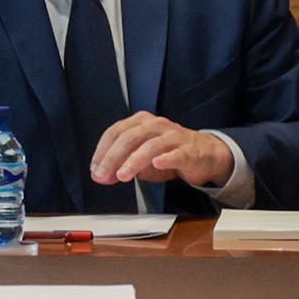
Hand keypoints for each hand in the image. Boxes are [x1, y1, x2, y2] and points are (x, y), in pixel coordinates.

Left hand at [90, 114, 235, 191]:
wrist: (204, 154)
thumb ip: (120, 164)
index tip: (95, 168)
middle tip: (103, 175)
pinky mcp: (189, 150)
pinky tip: (157, 164)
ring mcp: (173, 136)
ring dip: (133, 161)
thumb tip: (101, 175)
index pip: (115, 131)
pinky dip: (165, 158)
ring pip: (150, 145)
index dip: (102, 150)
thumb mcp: (140, 158)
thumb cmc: (169, 153)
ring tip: (123, 175)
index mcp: (141, 122)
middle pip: (129, 137)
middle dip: (112, 158)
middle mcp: (156, 125)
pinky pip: (176, 154)